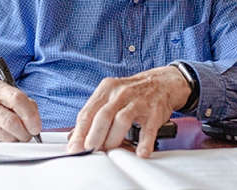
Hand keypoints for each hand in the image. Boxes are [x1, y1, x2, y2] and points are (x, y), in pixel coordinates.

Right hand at [0, 77, 41, 141]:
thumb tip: (34, 120)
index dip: (31, 115)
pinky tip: (1, 137)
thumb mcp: (2, 94)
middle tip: (29, 135)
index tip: (36, 126)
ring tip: (16, 136)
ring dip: (16, 140)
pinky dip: (3, 144)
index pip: (17, 99)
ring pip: (5, 137)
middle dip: (25, 133)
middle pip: (11, 122)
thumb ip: (22, 102)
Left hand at [67, 65, 190, 157]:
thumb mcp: (111, 96)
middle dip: (94, 137)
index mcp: (106, 89)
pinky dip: (144, 142)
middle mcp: (121, 93)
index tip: (74, 148)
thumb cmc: (132, 93)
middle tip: (89, 152)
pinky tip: (141, 152)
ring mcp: (139, 101)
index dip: (79, 133)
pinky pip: (149, 128)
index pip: (87, 112)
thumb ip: (95, 114)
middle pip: (103, 116)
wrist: (162, 82)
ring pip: (122, 120)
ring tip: (110, 153)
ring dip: (113, 139)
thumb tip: (76, 138)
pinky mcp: (155, 111)